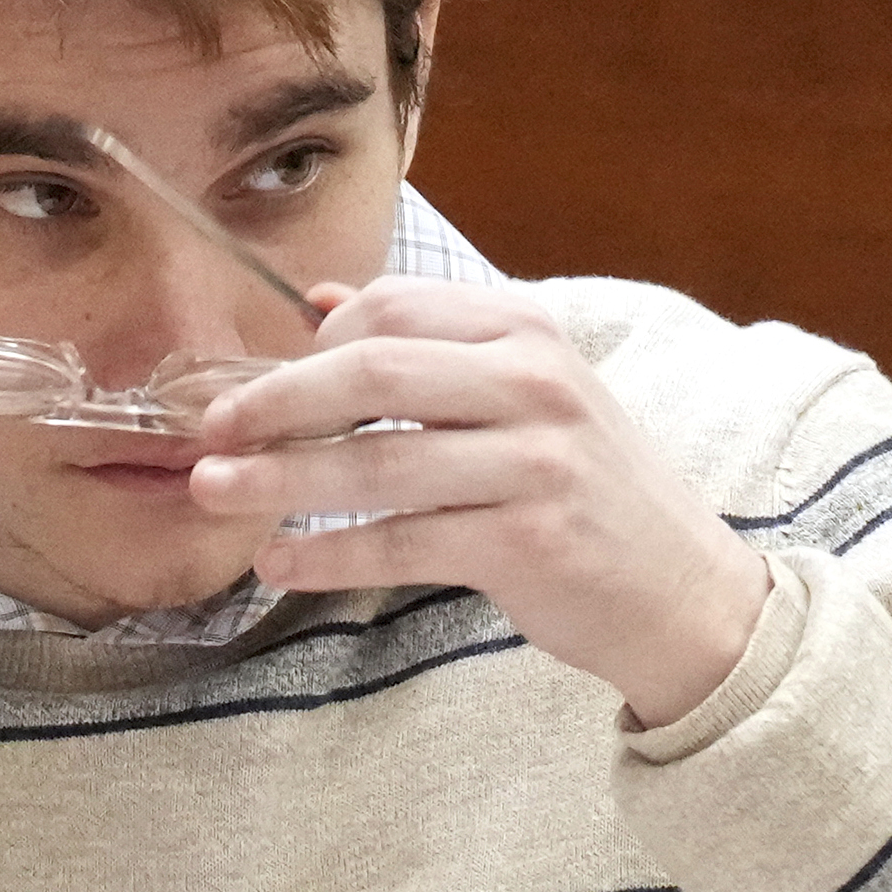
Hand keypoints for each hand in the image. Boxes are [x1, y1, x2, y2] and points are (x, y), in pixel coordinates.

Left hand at [188, 278, 773, 728]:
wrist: (684, 589)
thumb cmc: (589, 489)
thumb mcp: (526, 395)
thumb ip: (430, 346)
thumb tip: (323, 302)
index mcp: (526, 330)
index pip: (392, 309)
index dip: (307, 345)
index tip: (251, 384)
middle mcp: (535, 383)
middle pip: (372, 372)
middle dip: (275, 400)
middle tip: (207, 429)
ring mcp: (535, 462)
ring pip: (376, 462)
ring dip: (279, 478)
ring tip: (213, 490)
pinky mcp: (527, 540)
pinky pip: (400, 540)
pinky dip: (328, 552)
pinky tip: (278, 560)